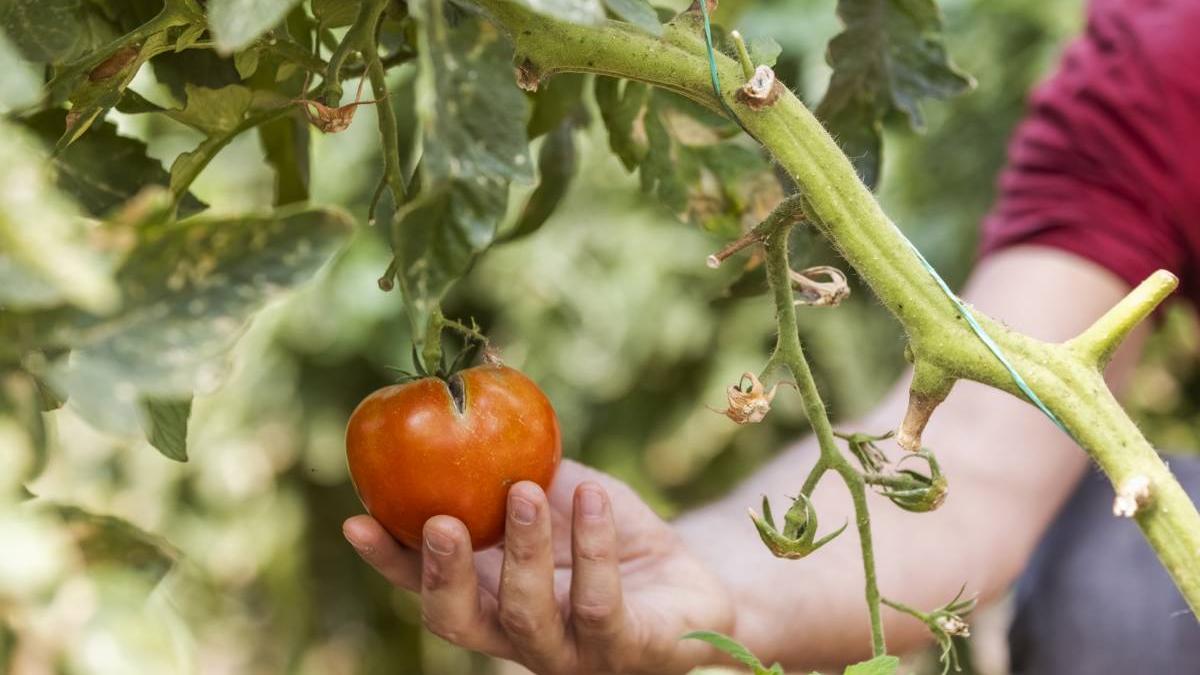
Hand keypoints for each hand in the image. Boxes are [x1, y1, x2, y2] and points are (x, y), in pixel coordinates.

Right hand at [342, 460, 734, 673]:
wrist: (691, 579)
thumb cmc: (610, 537)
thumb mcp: (559, 495)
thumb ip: (514, 470)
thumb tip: (471, 407)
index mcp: (492, 598)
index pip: (427, 588)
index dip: (391, 561)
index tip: (358, 519)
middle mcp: (521, 637)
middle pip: (460, 623)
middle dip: (444, 575)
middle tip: (441, 521)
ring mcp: (573, 653)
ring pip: (527, 617)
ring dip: (522, 551)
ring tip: (525, 491)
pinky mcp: (629, 650)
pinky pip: (601, 603)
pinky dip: (592, 547)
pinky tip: (591, 496)